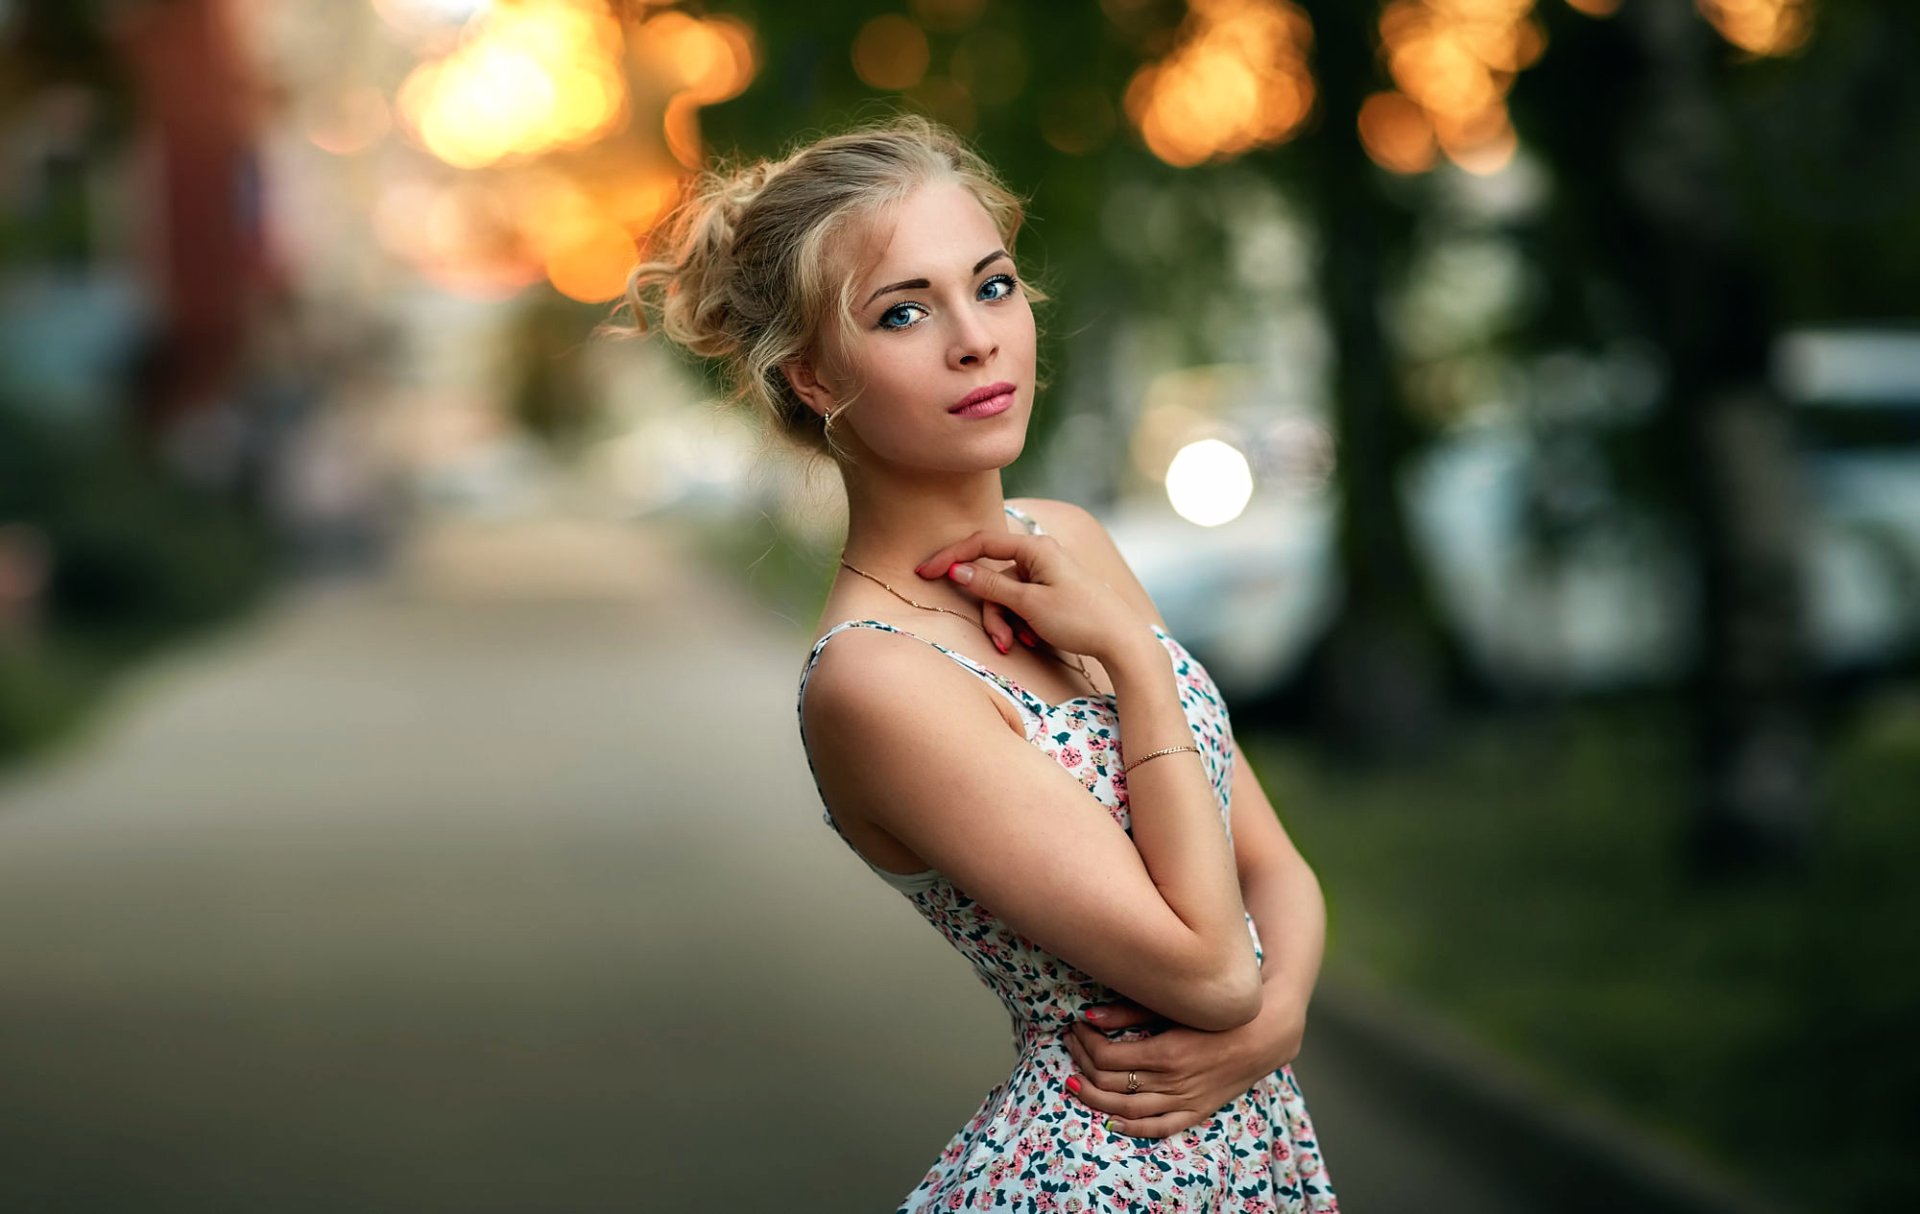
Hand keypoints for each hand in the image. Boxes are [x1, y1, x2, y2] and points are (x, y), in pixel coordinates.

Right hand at [914, 529, 1147, 665]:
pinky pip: (1023, 604)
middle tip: (1001, 642)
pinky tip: (1037, 639)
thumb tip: (956, 570)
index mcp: (1035, 548)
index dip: (950, 558)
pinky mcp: (1053, 591)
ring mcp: (1047, 574)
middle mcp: (1040, 555)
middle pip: (994, 578)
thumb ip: (990, 585)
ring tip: (1022, 643)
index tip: (924, 572)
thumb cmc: (1079, 618)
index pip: (981, 544)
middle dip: (993, 612)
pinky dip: (1022, 623)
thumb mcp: (1029, 604)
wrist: (1123, 640)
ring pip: (1007, 596)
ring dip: (1008, 622)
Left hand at [1063, 992, 1305, 1138]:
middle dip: (1082, 1063)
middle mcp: (1173, 1081)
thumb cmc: (1216, 1013)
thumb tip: (1088, 1015)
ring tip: (1075, 1081)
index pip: (1107, 1057)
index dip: (1085, 1042)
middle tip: (1070, 1046)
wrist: (1263, 1034)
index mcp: (1166, 1052)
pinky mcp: (1195, 1111)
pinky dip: (1131, 1128)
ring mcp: (1184, 1100)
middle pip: (1111, 1082)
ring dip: (1095, 1097)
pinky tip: (1111, 1119)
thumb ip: (1130, 1011)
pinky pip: (1158, 1128)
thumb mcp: (1174, 1006)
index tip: (1076, 1027)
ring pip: (1126, 1110)